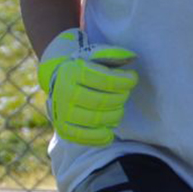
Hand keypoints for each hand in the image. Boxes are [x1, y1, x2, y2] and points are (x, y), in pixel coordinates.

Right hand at [37, 29, 137, 146]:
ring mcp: (62, 113)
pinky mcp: (63, 129)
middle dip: (120, 98)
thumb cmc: (84, 69)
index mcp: (71, 72)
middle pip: (102, 101)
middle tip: (125, 94)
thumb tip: (132, 57)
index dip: (124, 81)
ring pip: (96, 119)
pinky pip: (86, 137)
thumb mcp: (95, 55)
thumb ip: (113, 54)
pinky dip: (103, 135)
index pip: (105, 80)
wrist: (60, 82)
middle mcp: (63, 93)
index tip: (133, 78)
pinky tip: (110, 128)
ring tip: (119, 108)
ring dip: (115, 115)